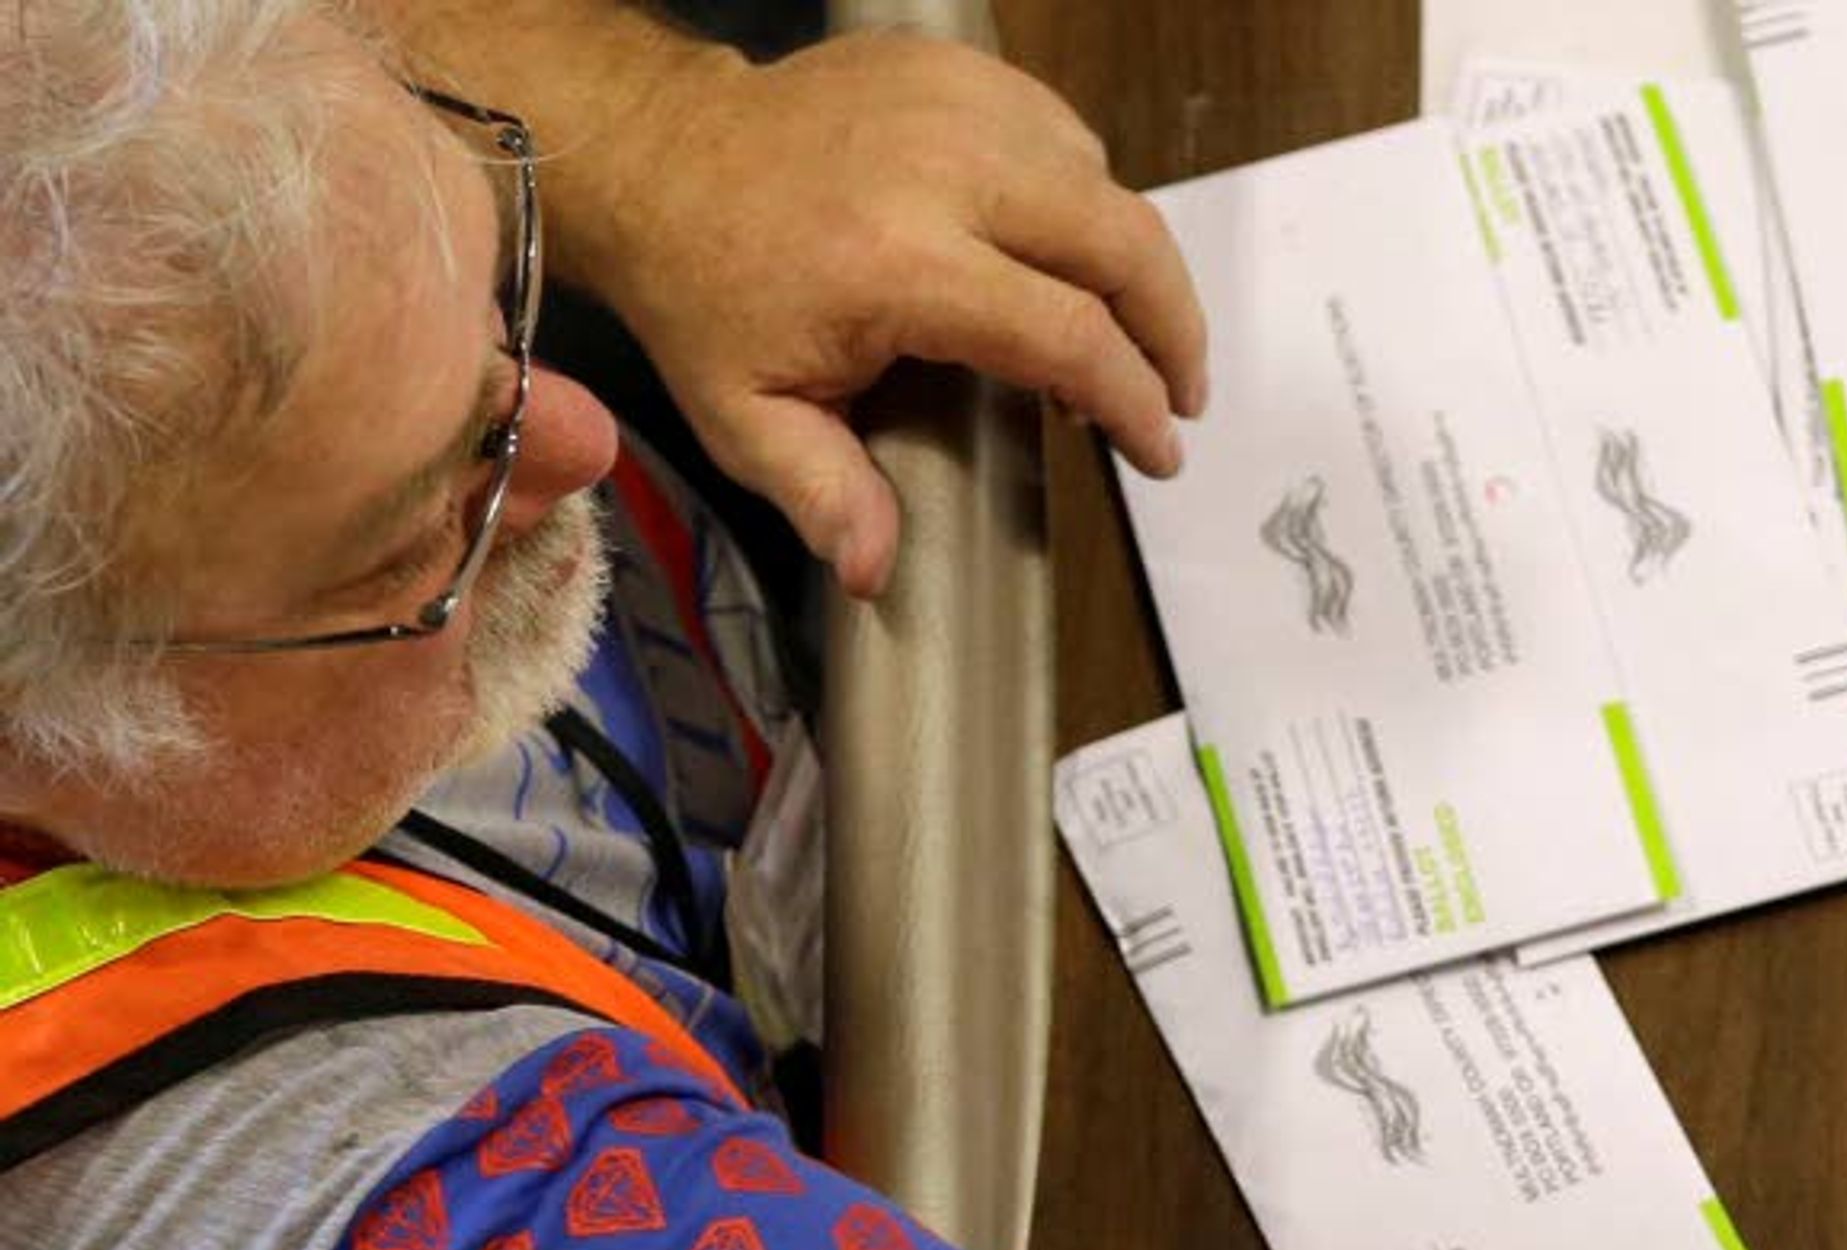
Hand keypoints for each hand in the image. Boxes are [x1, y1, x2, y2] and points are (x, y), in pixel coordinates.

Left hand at [555, 32, 1207, 595]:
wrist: (657, 155)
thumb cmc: (707, 288)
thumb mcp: (744, 416)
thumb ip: (822, 494)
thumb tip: (876, 570)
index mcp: (899, 263)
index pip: (1070, 336)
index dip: (1133, 402)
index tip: (1155, 451)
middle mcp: (942, 171)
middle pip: (1122, 243)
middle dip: (1175, 328)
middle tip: (1179, 393)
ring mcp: (953, 104)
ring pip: (1106, 182)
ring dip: (1134, 264)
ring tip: (1128, 333)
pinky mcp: (952, 71)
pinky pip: (1064, 134)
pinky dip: (1087, 198)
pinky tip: (1069, 253)